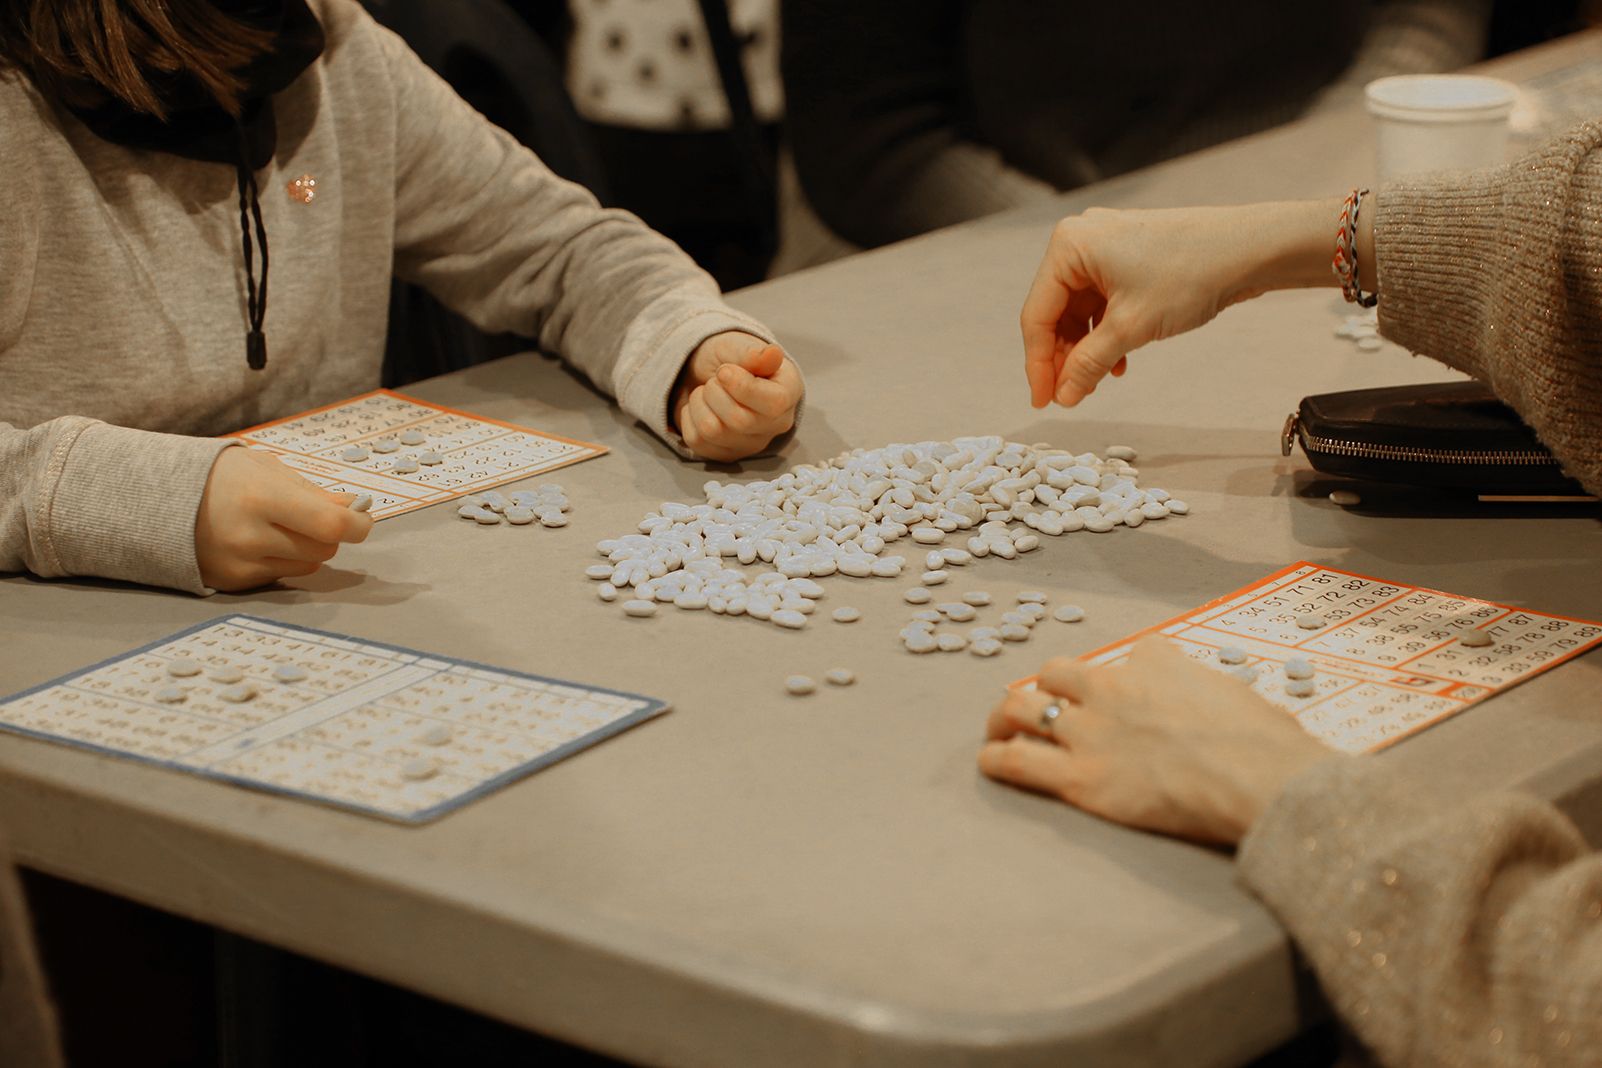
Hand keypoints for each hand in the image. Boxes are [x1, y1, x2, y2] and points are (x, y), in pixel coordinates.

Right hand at [195, 447, 372, 590]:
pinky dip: (282, 560)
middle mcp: (250, 537)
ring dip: (306, 548)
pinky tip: (258, 541)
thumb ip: (314, 492)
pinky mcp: (233, 581)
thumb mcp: (267, 469)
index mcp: (262, 499)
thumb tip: (355, 509)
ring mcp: (240, 563)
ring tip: (278, 526)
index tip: (362, 518)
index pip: (331, 525)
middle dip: (329, 533)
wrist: (157, 497)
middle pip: (325, 548)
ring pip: (308, 565)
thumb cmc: (221, 476)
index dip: (358, 525)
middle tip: (311, 516)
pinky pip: (282, 576)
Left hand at [673, 332, 800, 461]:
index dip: (742, 387)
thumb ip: (753, 352)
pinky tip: (701, 407)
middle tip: (716, 378)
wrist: (710, 373)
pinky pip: (695, 441)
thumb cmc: (731, 358)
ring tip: (707, 391)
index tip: (724, 371)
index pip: (773, 403)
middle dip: (715, 391)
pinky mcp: (726, 455)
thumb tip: (773, 354)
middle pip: (739, 421)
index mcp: (789, 392)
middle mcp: (776, 424)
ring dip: (699, 402)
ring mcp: (751, 444)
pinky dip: (689, 417)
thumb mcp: (738, 345)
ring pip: (712, 431)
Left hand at [979, 636, 1333, 844]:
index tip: (1125, 694)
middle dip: (1047, 687)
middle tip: (1041, 704)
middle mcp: (1113, 686)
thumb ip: (1211, 695)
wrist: (1260, 778)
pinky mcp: (1079, 777)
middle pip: (1057, 672)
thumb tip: (1221, 710)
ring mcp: (1090, 731)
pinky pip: (1017, 760)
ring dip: (1005, 716)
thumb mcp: (1241, 694)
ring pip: (1023, 707)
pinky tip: (990, 761)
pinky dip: (996, 758)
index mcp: (1155, 659)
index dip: (1123, 677)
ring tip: (998, 727)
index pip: (1126, 655)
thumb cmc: (1267, 744)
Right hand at [1022, 203, 1326, 408]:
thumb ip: (1088, 363)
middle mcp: (1081, 241)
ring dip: (1086, 350)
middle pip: (1056, 313)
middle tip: (1069, 397)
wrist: (1250, 249)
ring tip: (1097, 382)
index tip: (1042, 401)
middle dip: (1063, 358)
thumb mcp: (1131, 327)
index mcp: (1068, 247)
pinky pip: (1102, 303)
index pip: (1037, 315)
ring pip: (1080, 312)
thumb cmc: (1190, 273)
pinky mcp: (1129, 258)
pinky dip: (1106, 334)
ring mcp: (1106, 248)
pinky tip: (1118, 362)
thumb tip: (1063, 396)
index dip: (1038, 364)